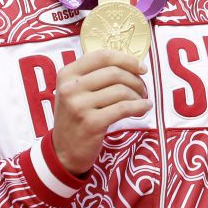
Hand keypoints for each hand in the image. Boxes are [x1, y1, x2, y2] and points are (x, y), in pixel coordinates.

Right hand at [50, 50, 150, 175]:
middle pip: (114, 72)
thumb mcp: (75, 92)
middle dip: (135, 80)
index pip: (101, 56)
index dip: (126, 59)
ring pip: (121, 90)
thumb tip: (131, 64)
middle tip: (143, 89)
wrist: (63, 152)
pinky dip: (139, 107)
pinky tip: (144, 108)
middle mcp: (70, 88)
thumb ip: (94, 76)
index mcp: (66, 74)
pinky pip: (123, 108)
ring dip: (138, 95)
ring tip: (141, 101)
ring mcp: (79, 106)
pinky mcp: (91, 123)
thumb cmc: (75, 118)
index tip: (141, 68)